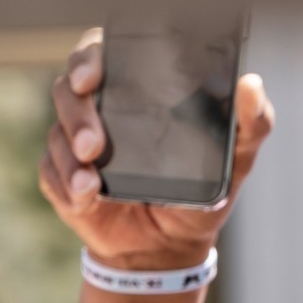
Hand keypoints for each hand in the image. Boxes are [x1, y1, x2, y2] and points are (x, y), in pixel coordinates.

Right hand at [38, 27, 275, 270]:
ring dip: (69, 155)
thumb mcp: (235, 161)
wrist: (171, 248)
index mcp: (134, 93)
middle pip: (68, 88)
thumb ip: (252, 124)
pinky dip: (66, 187)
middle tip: (95, 144)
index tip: (94, 77)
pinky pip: (51, 174)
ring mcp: (76, 144)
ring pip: (56, 132)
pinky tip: (84, 198)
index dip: (90, 58)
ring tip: (91, 181)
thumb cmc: (201, 194)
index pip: (101, 54)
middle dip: (77, 113)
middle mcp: (100, 111)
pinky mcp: (63, 178)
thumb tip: (251, 85)